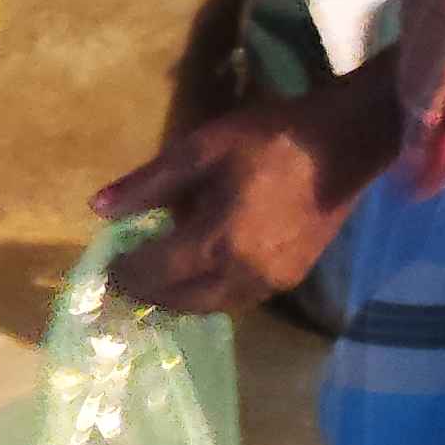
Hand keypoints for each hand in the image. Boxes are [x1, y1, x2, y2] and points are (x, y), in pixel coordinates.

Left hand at [98, 84, 391, 316]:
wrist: (347, 142)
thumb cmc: (271, 138)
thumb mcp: (201, 149)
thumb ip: (148, 183)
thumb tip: (98, 208)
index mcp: (220, 244)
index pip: (157, 273)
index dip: (126, 272)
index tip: (104, 266)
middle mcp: (245, 276)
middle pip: (182, 301)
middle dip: (148, 293)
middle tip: (122, 279)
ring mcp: (273, 283)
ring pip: (212, 305)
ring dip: (179, 298)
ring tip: (155, 278)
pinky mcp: (292, 279)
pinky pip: (239, 299)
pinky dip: (209, 293)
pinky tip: (198, 272)